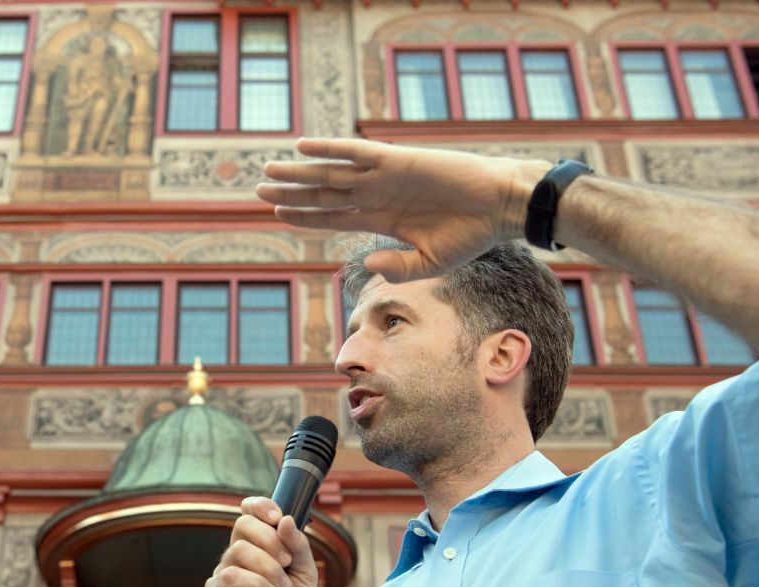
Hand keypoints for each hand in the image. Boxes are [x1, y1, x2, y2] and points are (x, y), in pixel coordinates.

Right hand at [205, 496, 317, 586]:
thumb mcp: (307, 573)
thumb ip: (299, 546)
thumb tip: (286, 520)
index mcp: (259, 544)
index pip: (250, 513)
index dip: (260, 507)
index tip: (277, 517)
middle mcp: (238, 554)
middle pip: (243, 525)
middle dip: (270, 540)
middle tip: (287, 563)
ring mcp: (225, 572)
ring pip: (238, 550)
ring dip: (267, 568)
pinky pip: (229, 576)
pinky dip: (254, 584)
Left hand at [256, 138, 548, 282]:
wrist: (500, 207)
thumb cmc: (471, 236)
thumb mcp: (430, 263)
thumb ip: (397, 268)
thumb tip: (366, 264)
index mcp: (382, 220)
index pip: (332, 218)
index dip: (304, 216)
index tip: (276, 214)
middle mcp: (377, 196)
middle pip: (323, 195)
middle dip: (290, 193)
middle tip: (257, 189)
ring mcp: (384, 177)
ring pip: (331, 174)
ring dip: (299, 172)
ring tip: (268, 170)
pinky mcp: (397, 160)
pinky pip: (356, 153)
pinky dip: (329, 149)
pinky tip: (302, 146)